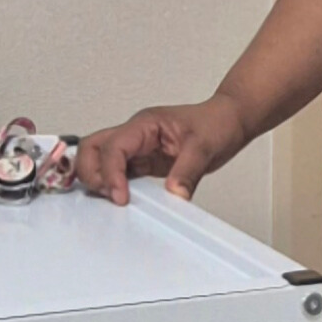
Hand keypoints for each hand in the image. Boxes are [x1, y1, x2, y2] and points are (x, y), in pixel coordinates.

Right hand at [78, 93, 250, 204]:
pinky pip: (118, 174)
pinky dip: (113, 186)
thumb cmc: (217, 122)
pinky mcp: (143, 162)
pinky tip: (123, 201)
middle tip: (109, 196)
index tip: (120, 196)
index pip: (113, 146)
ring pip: (99, 160)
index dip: (111, 172)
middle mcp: (135, 134)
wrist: (229, 121)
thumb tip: (174, 195)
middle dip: (91, 173)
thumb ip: (188, 171)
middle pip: (92, 148)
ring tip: (114, 200)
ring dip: (98, 180)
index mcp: (145, 124)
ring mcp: (136, 148)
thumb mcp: (206, 146)